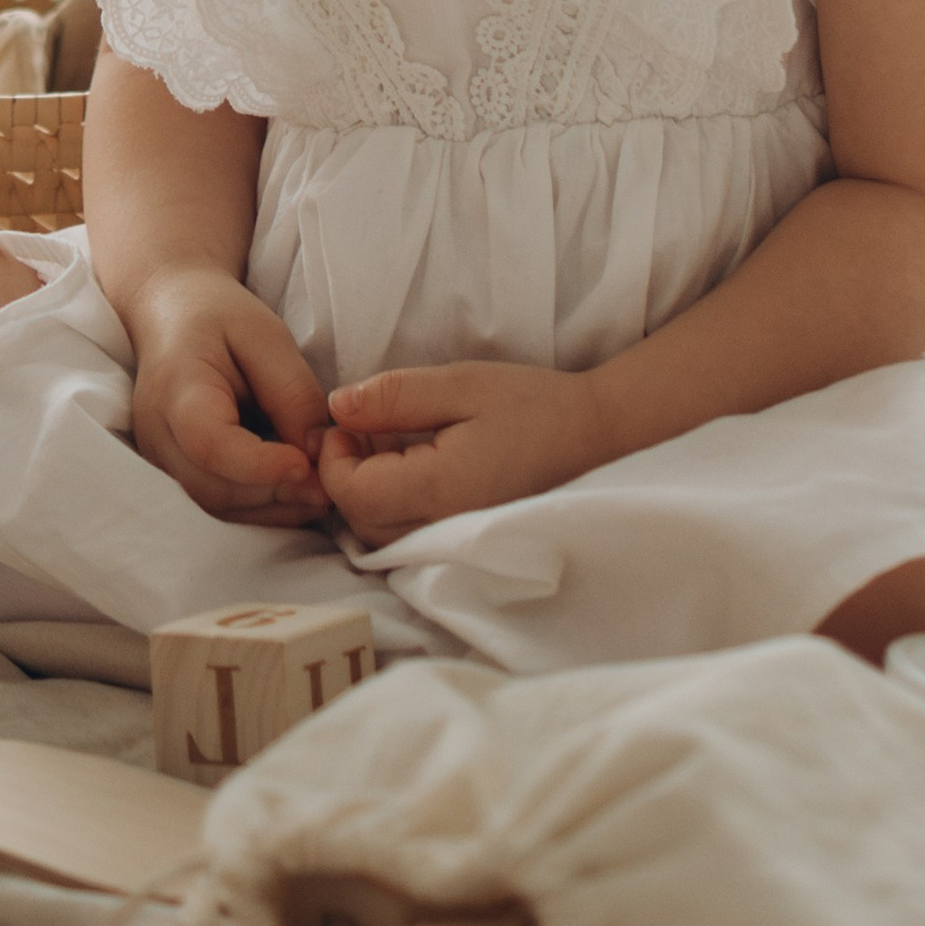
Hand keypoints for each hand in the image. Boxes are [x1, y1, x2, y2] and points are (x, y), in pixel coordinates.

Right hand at [125, 266, 332, 527]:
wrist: (171, 314)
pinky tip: (293, 489)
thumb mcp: (265, 335)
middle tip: (329, 485)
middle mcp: (158, 434)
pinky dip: (259, 507)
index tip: (307, 465)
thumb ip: (292, 393)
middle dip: (275, 493)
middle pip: (214, 487)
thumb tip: (315, 453)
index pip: (209, 443)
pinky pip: (216, 504)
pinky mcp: (174, 473)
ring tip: (318, 489)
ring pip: (216, 506)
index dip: (260, 465)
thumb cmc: (219, 317)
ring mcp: (160, 460)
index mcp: (176, 388)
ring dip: (272, 507)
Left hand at [317, 360, 610, 546]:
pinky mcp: (464, 541)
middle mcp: (445, 528)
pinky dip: (392, 506)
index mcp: (441, 489)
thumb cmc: (529, 403)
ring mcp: (457, 541)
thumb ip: (395, 397)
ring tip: (390, 441)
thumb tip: (337, 407)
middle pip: (360, 522)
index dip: (332, 458)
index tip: (347, 420)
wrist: (592, 433)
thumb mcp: (460, 383)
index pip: (354, 494)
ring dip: (367, 491)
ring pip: (380, 535)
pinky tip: (411, 465)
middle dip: (346, 475)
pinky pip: (407, 536)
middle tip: (365, 427)